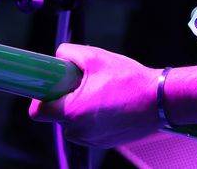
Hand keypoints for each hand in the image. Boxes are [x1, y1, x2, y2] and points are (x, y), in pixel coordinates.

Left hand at [27, 43, 162, 145]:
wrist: (159, 100)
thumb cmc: (130, 81)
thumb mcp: (96, 56)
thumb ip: (68, 53)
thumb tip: (58, 57)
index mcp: (71, 112)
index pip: (37, 111)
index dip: (42, 95)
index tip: (52, 85)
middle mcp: (77, 131)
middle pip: (57, 114)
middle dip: (66, 98)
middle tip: (85, 83)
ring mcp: (90, 140)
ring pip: (73, 122)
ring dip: (81, 108)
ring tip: (103, 92)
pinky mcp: (102, 143)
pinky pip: (88, 128)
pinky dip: (94, 117)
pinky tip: (111, 103)